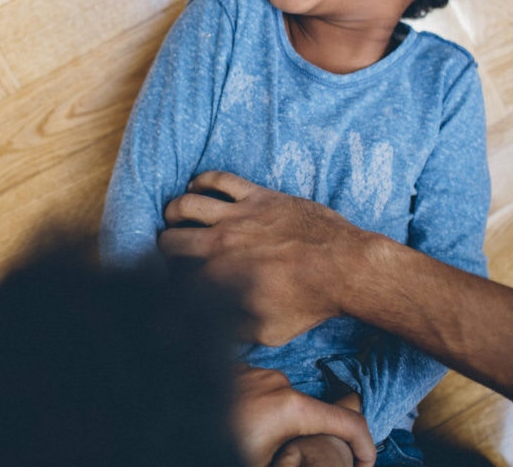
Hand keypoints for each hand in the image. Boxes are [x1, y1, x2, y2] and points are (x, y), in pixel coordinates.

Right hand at [159, 171, 374, 344]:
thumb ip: (234, 332)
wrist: (346, 267)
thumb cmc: (310, 303)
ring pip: (185, 204)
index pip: (176, 281)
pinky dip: (201, 182)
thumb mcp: (268, 332)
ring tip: (179, 220)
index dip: (172, 288)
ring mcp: (238, 215)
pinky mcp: (257, 196)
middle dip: (165, 249)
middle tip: (175, 254)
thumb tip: (210, 333)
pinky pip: (218, 178)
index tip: (178, 289)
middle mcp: (221, 244)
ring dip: (175, 213)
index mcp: (220, 279)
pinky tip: (200, 191)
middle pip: (170, 240)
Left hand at [232, 367, 374, 466]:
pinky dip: (263, 413)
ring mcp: (258, 373)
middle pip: (313, 415)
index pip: (348, 423)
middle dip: (310, 439)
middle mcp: (279, 382)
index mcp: (291, 407)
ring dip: (281, 426)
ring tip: (260, 444)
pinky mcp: (240, 372)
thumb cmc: (222, 444)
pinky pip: (263, 394)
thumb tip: (303, 462)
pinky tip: (244, 428)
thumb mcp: (263, 466)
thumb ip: (293, 464)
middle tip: (287, 457)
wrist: (175, 424)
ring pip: (286, 405)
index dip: (365, 449)